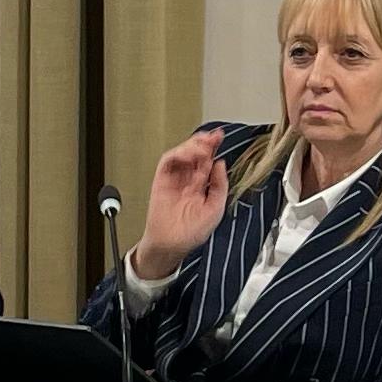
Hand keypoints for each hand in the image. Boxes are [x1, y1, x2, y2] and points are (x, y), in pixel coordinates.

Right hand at [133, 130, 229, 277]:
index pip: (207, 161)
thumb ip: (219, 185)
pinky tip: (188, 154)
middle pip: (195, 154)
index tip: (220, 137)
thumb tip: (220, 163)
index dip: (214, 148)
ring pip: (181, 154)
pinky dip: (178, 154)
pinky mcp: (161, 180)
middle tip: (212, 137)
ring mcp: (174, 179)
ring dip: (192, 146)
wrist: (172, 244)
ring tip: (202, 146)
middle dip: (204, 142)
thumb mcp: (215, 209)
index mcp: (201, 186)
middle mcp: (188, 180)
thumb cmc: (192, 232)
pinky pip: (167, 161)